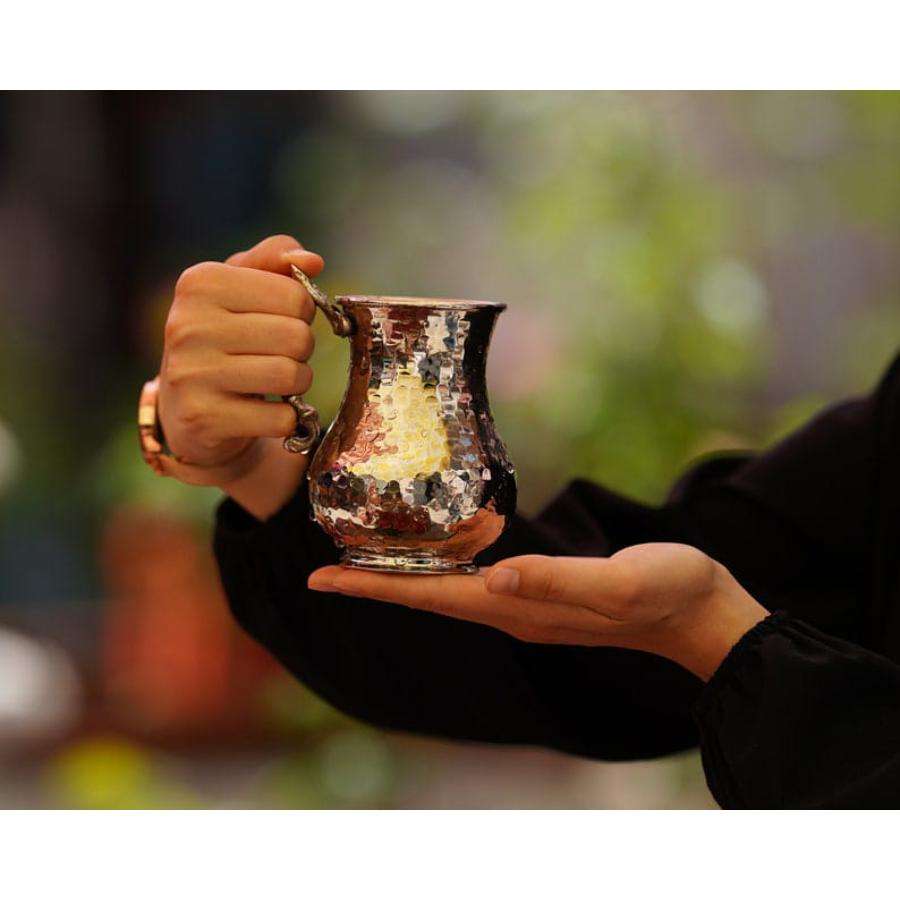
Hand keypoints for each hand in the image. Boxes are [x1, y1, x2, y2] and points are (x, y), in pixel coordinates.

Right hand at [158, 234, 323, 517]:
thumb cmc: (223, 338)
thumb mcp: (241, 288)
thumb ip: (275, 261)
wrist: (184, 408)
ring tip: (275, 383)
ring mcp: (191, 374)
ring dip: (296, 383)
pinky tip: (263, 412)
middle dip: (300, 351)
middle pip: (296, 337)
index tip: (276, 322)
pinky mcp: (203, 419)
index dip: (300, 313)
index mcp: (200, 283)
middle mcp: (188, 325)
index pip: (295, 296)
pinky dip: (285, 418)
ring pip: (290, 376)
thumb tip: (312, 261)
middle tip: (276, 356)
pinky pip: (280, 418)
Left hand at [308, 544, 767, 679]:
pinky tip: (435, 553)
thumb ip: (558, 580)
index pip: (432, 598)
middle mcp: (513, 611)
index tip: (323, 579)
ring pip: (447, 590)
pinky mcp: (543, 592)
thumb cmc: (668, 592)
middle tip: (323, 569)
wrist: (702, 611)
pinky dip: (442, 568)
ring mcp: (527, 605)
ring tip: (361, 560)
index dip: (375, 588)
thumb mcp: (618, 582)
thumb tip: (495, 578)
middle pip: (427, 596)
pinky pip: (474, 581)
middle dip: (373, 584)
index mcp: (521, 609)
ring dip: (402, 578)